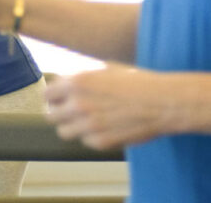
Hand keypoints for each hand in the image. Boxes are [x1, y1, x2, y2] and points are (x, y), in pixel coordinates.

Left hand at [45, 63, 169, 149]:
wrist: (162, 101)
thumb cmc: (138, 82)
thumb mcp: (106, 69)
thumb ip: (82, 78)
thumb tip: (67, 83)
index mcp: (78, 82)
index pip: (47, 93)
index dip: (52, 96)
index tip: (57, 99)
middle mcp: (79, 104)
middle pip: (51, 116)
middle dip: (58, 113)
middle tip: (67, 111)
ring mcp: (89, 125)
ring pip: (64, 132)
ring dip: (71, 127)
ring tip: (84, 121)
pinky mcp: (101, 142)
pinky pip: (85, 141)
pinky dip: (90, 136)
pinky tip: (104, 127)